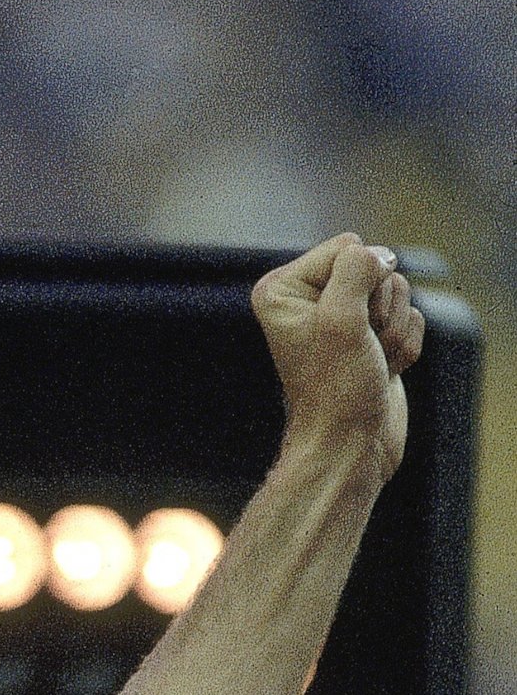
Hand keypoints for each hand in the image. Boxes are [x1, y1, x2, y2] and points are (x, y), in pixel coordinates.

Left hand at [251, 233, 424, 484]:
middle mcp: (309, 299)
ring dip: (393, 332)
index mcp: (283, 288)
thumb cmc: (336, 389)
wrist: (349, 447)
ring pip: (398, 292)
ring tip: (370, 362)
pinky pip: (410, 319)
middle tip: (359, 349)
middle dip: (380, 310)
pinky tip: (383, 370)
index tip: (343, 329)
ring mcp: (343, 319)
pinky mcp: (371, 338)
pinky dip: (404, 347)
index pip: (348, 247)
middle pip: (376, 267)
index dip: (361, 284)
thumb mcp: (340, 319)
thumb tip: (380, 255)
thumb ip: (356, 269)